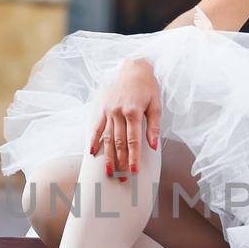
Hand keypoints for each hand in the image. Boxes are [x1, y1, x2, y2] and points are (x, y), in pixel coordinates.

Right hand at [88, 60, 160, 179]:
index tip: (134, 171)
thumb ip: (154, 127)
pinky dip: (94, 141)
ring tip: (109, 172)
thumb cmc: (148, 87)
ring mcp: (109, 111)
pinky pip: (97, 127)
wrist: (133, 69)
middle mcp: (119, 113)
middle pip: (119, 143)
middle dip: (121, 162)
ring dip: (108, 157)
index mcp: (134, 112)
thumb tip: (154, 146)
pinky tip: (92, 153)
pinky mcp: (103, 109)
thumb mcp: (156, 105)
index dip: (134, 157)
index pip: (133, 141)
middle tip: (123, 179)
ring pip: (107, 138)